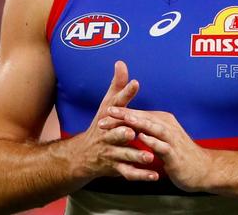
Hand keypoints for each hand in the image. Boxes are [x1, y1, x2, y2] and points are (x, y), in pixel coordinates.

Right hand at [69, 61, 157, 182]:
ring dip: (136, 156)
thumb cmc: (100, 126)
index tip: (136, 83)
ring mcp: (111, 152)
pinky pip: (128, 173)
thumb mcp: (107, 105)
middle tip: (132, 132)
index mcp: (108, 117)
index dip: (125, 93)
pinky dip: (141, 175)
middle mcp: (108, 134)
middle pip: (116, 133)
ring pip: (124, 155)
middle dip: (122, 133)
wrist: (83, 156)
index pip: (117, 103)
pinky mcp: (115, 168)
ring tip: (149, 157)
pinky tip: (154, 175)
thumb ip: (117, 85)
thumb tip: (121, 62)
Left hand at [99, 107, 212, 191]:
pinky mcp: (175, 154)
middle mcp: (167, 126)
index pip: (140, 114)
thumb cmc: (179, 153)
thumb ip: (148, 129)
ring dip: (138, 122)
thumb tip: (131, 122)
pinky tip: (142, 138)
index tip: (105, 109)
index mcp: (163, 121)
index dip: (123, 112)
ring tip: (124, 118)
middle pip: (144, 117)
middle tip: (107, 111)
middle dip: (125, 114)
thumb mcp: (163, 138)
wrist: (202, 169)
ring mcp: (172, 140)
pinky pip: (163, 146)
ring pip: (153, 127)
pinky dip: (152, 141)